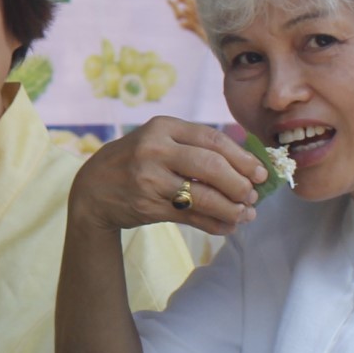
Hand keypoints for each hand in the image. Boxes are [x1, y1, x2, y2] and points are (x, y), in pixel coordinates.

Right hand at [70, 116, 265, 239]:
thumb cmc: (136, 161)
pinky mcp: (147, 205)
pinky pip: (190, 216)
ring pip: (203, 196)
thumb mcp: (160, 141)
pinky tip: (228, 226)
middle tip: (253, 195)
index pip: (213, 139)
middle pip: (211, 166)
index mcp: (163, 127)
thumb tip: (248, 164)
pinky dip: (214, 223)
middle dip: (239, 183)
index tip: (261, 172)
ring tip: (245, 213)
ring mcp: (149, 179)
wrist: (92, 188)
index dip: (242, 157)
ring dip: (231, 208)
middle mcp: (155, 150)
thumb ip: (196, 147)